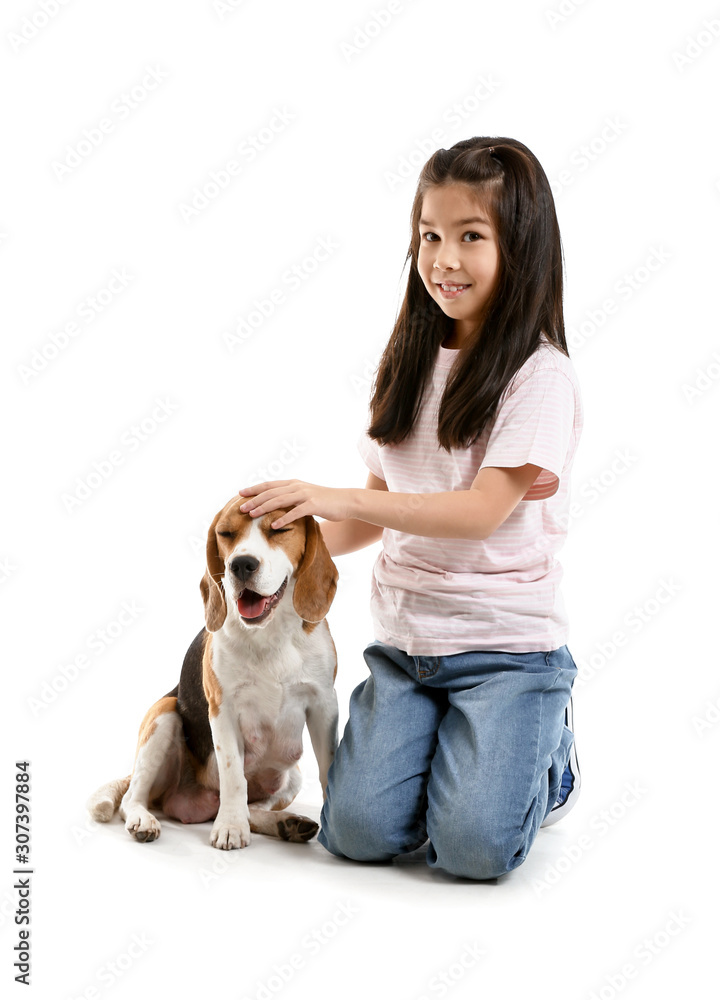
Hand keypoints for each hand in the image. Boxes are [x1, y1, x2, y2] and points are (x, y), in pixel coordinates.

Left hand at [238, 480, 355, 528]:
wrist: (346, 501)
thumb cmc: (325, 501)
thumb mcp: (305, 496)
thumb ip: (291, 498)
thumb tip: (276, 504)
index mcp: (293, 483)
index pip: (269, 485)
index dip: (254, 488)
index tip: (240, 494)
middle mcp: (297, 486)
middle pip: (271, 492)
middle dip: (254, 500)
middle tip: (241, 507)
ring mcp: (305, 494)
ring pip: (279, 500)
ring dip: (264, 507)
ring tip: (252, 515)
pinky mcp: (314, 505)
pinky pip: (295, 512)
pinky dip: (284, 518)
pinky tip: (274, 526)